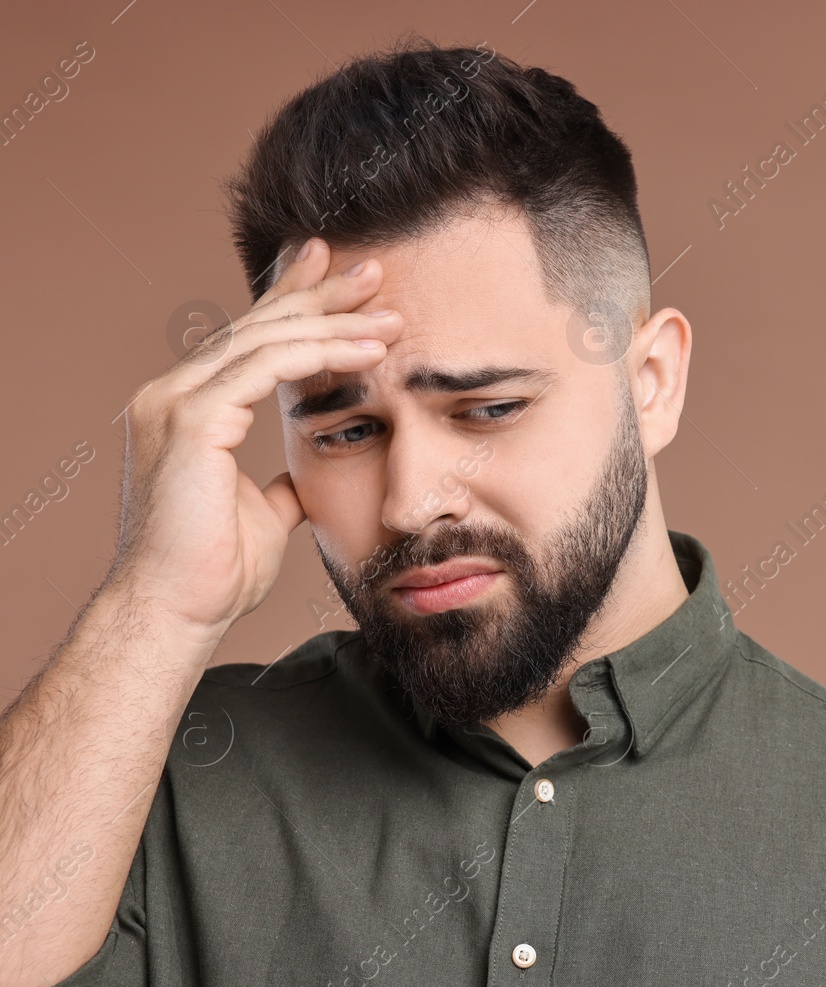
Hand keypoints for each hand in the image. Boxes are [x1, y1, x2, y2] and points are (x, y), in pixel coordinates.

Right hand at [104, 238, 400, 637]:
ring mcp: (175, 403)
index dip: (294, 303)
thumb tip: (305, 473)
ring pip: (267, 340)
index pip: (248, 340)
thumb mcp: (263, 513)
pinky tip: (365, 352)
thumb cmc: (214, 573)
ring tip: (390, 317)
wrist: (177, 612)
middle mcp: (172, 394)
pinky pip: (265, 368)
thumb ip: (280, 481)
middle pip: (257, 326)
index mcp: (186, 407)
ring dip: (334, 324)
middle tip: (373, 271)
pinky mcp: (191, 421)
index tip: (339, 277)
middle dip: (319, 295)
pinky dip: (319, 355)